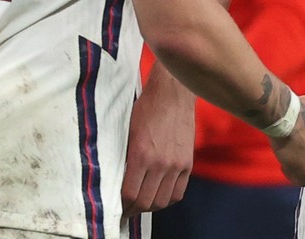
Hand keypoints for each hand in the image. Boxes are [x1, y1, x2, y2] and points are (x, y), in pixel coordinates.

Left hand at [121, 69, 194, 215]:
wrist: (172, 94)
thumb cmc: (145, 108)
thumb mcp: (127, 131)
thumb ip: (124, 156)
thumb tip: (118, 179)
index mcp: (141, 155)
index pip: (130, 193)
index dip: (122, 206)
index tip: (116, 208)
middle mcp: (160, 163)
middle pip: (146, 202)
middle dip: (133, 210)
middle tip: (126, 211)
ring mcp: (176, 165)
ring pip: (163, 201)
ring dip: (150, 207)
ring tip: (141, 205)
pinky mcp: (187, 164)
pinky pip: (178, 192)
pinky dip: (167, 199)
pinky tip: (159, 197)